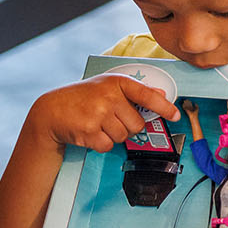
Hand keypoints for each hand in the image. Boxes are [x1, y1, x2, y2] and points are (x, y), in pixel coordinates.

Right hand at [27, 75, 177, 153]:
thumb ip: (135, 91)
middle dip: (129, 127)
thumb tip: (162, 95)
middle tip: (113, 120)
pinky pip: (108, 146)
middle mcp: (109, 97)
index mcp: (117, 82)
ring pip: (124, 136)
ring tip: (99, 124)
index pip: (147, 95)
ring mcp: (99, 114)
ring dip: (114, 135)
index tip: (175, 115)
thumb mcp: (108, 86)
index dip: (164, 107)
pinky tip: (92, 133)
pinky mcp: (89, 132)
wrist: (52, 110)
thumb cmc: (84, 97)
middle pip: (137, 124)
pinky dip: (102, 144)